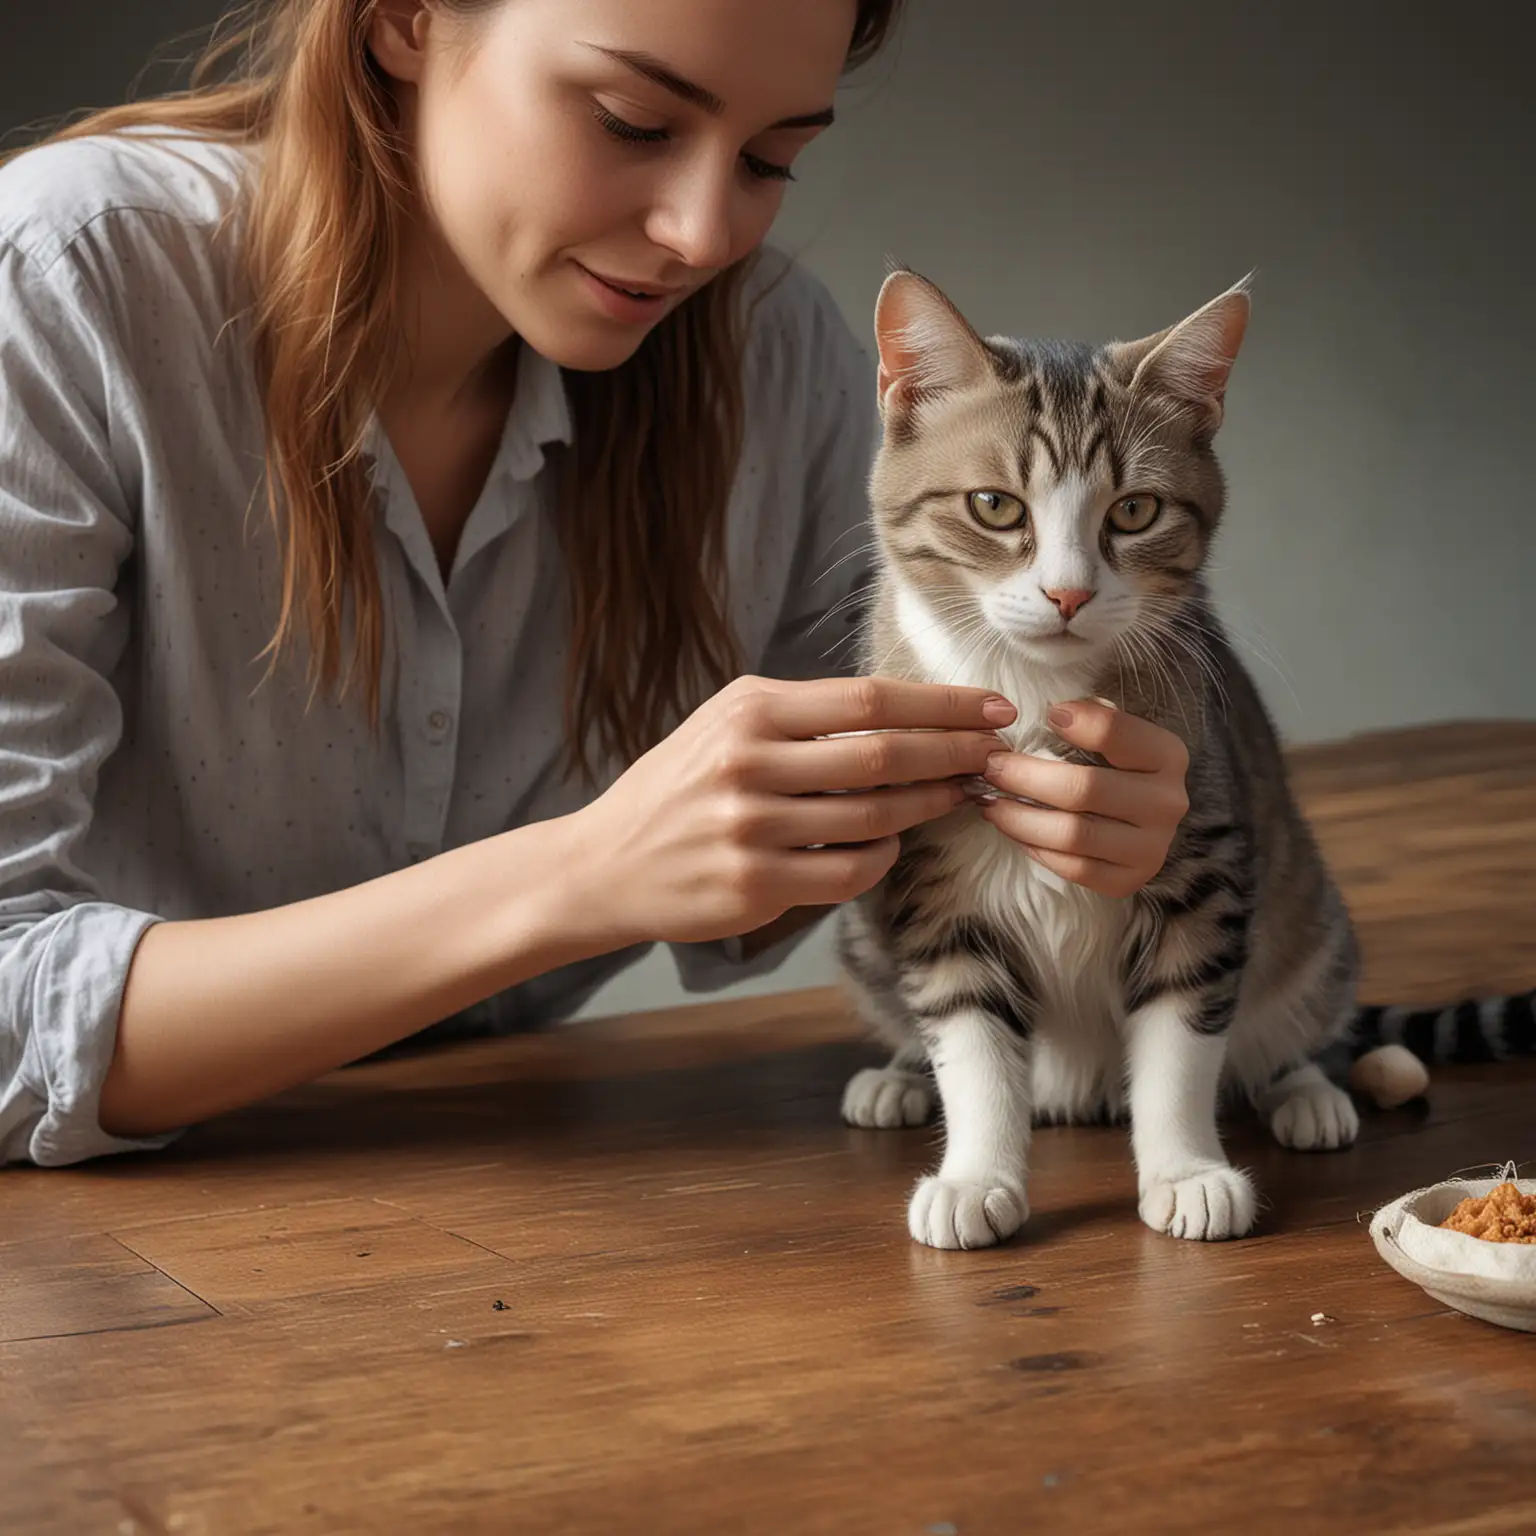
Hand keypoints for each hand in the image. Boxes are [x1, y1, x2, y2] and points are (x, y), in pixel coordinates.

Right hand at [575, 675, 1015, 945]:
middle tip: (998, 753)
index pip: (869, 699)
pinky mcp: (754, 885)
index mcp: (749, 710)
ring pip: (873, 816)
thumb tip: (903, 711)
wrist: (605, 862)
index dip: (943, 705)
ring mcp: (750, 828)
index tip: (992, 709)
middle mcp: (748, 763)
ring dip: (930, 805)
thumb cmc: (678, 788)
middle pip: (883, 754)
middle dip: (955, 752)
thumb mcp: (724, 725)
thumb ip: (801, 714)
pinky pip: (848, 872)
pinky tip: (893, 842)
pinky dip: (884, 855)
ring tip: (961, 794)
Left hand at [977, 700, 1189, 897]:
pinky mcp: (1129, 880)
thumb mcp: (1115, 736)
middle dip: (1026, 776)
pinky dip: (1036, 849)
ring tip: (992, 802)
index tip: (1046, 716)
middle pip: (1084, 788)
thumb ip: (1091, 720)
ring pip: (1073, 835)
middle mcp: (1166, 803)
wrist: (1140, 823)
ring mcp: (1151, 847)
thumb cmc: (1116, 768)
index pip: (1117, 733)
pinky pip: (1073, 869)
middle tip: (991, 767)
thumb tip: (1052, 714)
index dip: (1079, 721)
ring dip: (1020, 818)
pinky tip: (1014, 830)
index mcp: (1167, 756)